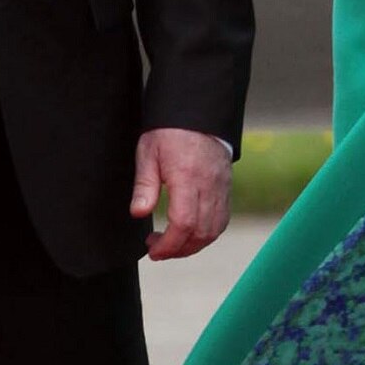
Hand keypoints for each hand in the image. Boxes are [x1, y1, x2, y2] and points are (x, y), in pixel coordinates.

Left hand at [132, 127, 232, 260]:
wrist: (198, 114)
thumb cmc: (170, 131)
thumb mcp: (148, 153)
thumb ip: (144, 186)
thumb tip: (138, 213)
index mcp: (187, 177)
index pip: (184, 223)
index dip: (168, 244)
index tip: (152, 250)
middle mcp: (208, 186)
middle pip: (200, 233)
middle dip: (178, 250)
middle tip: (157, 250)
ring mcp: (221, 189)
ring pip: (214, 231)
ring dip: (193, 246)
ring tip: (172, 244)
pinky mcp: (226, 189)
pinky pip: (221, 221)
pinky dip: (206, 234)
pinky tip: (190, 233)